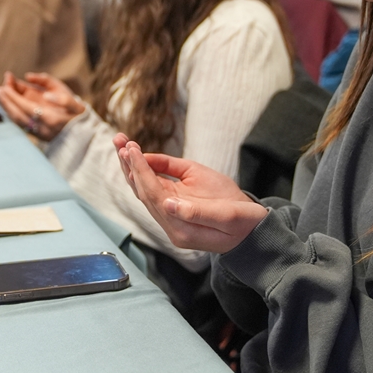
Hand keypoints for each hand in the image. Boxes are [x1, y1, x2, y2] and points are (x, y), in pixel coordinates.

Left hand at [0, 72, 84, 141]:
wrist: (85, 138)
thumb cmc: (80, 117)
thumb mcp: (77, 105)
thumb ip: (63, 99)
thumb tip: (47, 95)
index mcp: (51, 119)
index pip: (26, 106)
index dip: (14, 96)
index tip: (4, 84)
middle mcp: (42, 128)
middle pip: (17, 115)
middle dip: (5, 101)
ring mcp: (38, 134)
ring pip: (17, 120)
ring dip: (6, 106)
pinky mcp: (37, 136)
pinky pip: (21, 123)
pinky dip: (12, 112)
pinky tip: (8, 102)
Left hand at [113, 134, 267, 253]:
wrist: (253, 232)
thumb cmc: (244, 219)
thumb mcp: (227, 213)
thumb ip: (196, 211)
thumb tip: (165, 203)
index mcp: (182, 228)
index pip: (153, 194)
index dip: (141, 170)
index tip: (132, 148)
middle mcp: (170, 227)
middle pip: (142, 192)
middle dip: (130, 165)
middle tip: (119, 140)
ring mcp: (170, 221)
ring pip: (144, 192)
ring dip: (132, 168)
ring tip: (121, 144)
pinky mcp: (173, 213)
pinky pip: (152, 191)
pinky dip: (142, 173)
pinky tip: (136, 159)